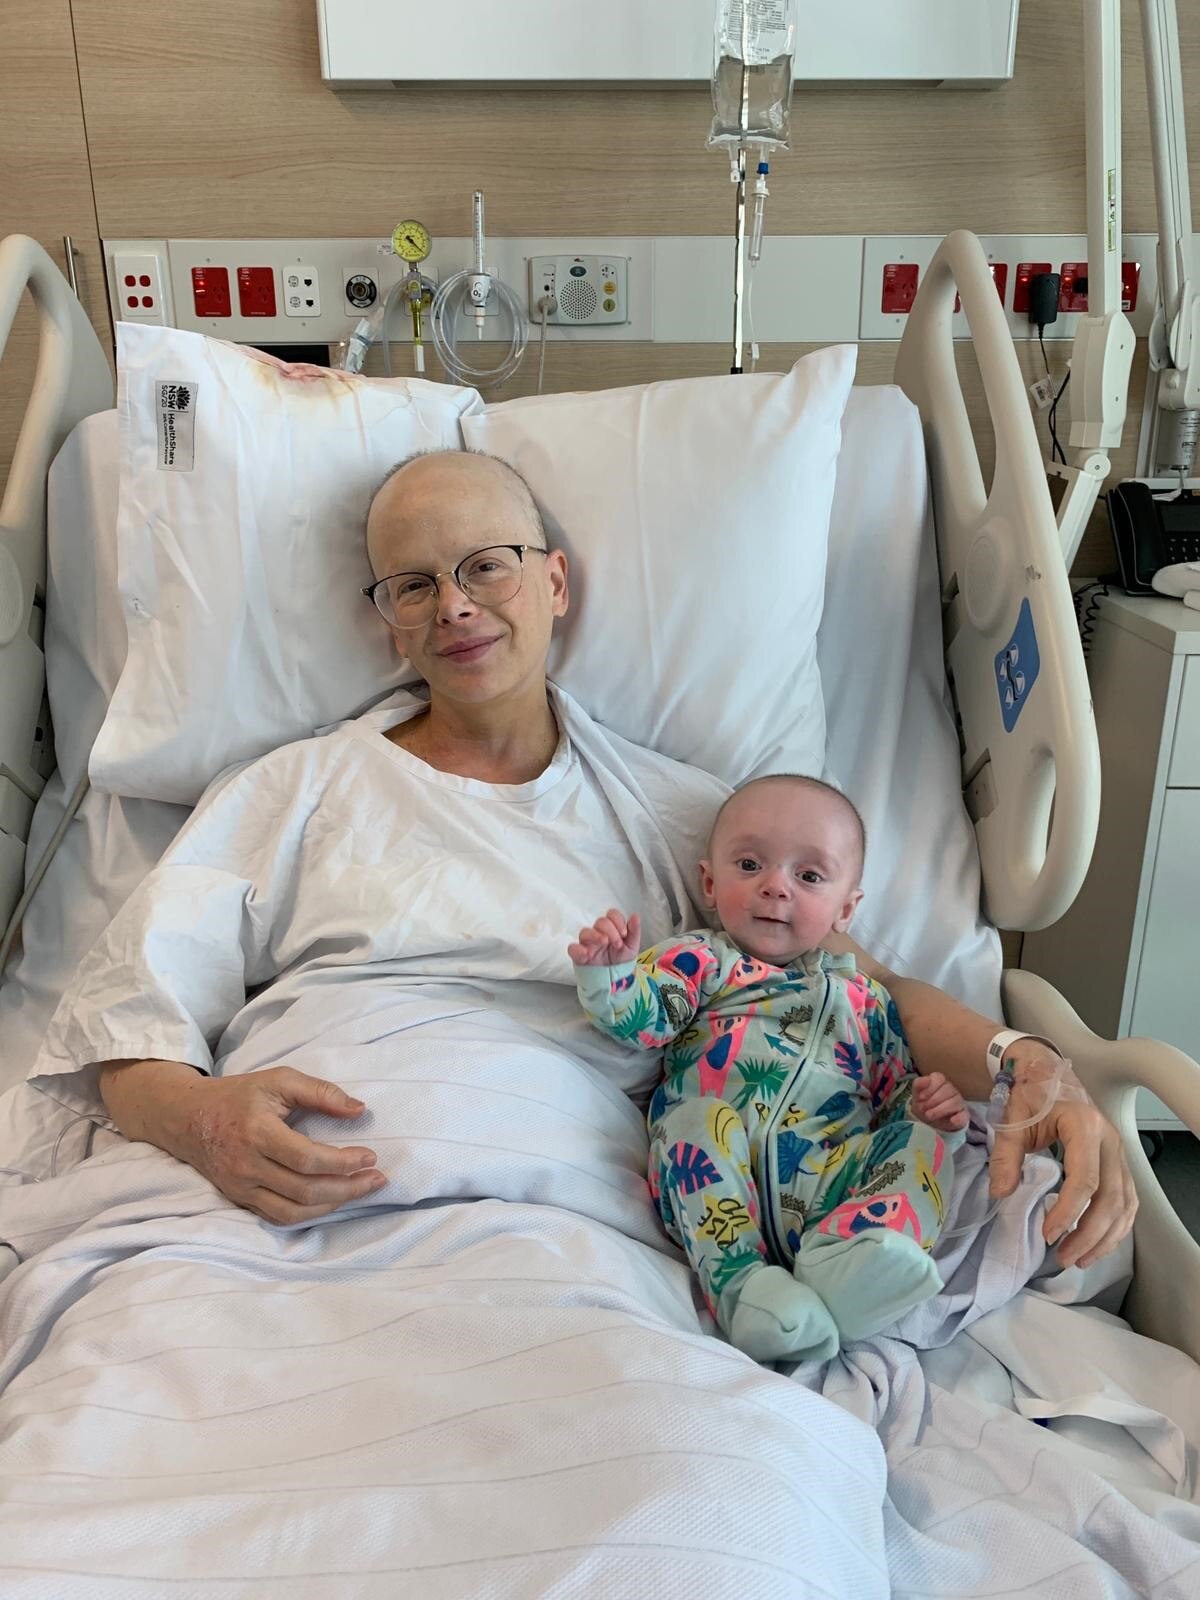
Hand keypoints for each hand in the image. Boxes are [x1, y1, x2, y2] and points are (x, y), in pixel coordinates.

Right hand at [100, 1060, 385, 1224]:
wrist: (187, 1118)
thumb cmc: (239, 1096)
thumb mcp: (279, 1080)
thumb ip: (320, 1092)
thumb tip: (360, 1110)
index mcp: (258, 1132)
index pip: (308, 1158)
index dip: (343, 1162)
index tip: (370, 1156)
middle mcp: (247, 1166)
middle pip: (305, 1191)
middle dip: (348, 1189)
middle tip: (377, 1179)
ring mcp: (241, 1188)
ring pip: (293, 1212)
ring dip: (333, 1206)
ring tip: (361, 1191)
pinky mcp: (240, 1200)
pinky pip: (279, 1217)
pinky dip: (310, 1214)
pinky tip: (332, 1201)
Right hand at [568, 909, 640, 966]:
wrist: (616, 978)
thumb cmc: (621, 959)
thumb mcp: (632, 946)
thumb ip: (634, 931)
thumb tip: (635, 916)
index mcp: (612, 928)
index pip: (612, 915)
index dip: (618, 921)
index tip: (624, 933)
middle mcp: (598, 933)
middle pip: (600, 922)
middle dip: (611, 930)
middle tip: (617, 944)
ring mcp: (587, 944)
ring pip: (585, 932)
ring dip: (595, 935)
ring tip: (604, 943)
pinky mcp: (579, 955)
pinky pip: (572, 948)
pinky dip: (577, 950)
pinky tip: (587, 954)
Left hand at [910, 1072, 968, 1133]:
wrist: (929, 1121)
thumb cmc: (924, 1104)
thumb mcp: (916, 1095)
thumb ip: (918, 1084)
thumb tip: (926, 1079)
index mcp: (940, 1081)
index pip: (939, 1078)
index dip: (930, 1088)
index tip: (921, 1098)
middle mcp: (951, 1090)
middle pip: (947, 1090)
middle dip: (933, 1100)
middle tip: (923, 1108)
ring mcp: (959, 1102)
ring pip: (954, 1102)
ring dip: (940, 1110)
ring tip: (929, 1115)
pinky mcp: (963, 1115)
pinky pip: (964, 1115)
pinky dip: (958, 1118)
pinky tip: (951, 1120)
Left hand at [987, 1043, 1137, 1267]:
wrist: (1045, 1072)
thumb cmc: (1030, 1094)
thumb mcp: (1012, 1119)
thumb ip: (1006, 1156)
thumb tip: (1000, 1193)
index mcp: (1084, 1125)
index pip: (1085, 1179)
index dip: (1069, 1211)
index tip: (1048, 1234)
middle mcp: (1109, 1140)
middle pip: (1111, 1197)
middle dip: (1089, 1234)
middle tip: (1064, 1257)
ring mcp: (1118, 1152)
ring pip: (1125, 1204)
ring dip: (1106, 1237)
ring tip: (1078, 1258)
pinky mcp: (1118, 1162)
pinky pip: (1127, 1200)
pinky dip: (1116, 1226)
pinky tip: (1097, 1243)